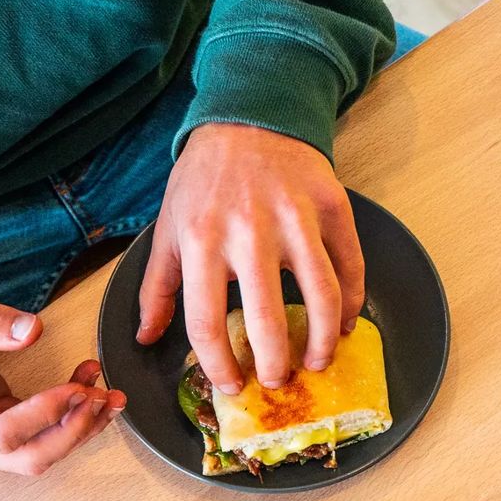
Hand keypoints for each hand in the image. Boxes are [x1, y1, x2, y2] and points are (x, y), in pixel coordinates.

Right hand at [0, 284, 125, 474]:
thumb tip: (32, 330)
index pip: (2, 435)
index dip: (44, 414)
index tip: (75, 386)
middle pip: (29, 457)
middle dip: (73, 431)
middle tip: (101, 395)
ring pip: (41, 450)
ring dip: (81, 427)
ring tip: (110, 392)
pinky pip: (42, 429)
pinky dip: (71, 412)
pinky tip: (90, 382)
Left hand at [136, 123, 365, 393]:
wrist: (249, 114)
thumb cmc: (203, 178)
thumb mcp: (168, 227)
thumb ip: (157, 286)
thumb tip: (147, 338)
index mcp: (200, 241)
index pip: (207, 323)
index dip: (220, 366)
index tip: (233, 385)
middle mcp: (249, 231)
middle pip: (267, 320)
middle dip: (275, 365)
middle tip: (278, 382)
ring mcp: (296, 218)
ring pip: (322, 297)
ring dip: (322, 342)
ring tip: (316, 362)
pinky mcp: (332, 206)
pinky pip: (350, 266)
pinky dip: (353, 303)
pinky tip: (344, 325)